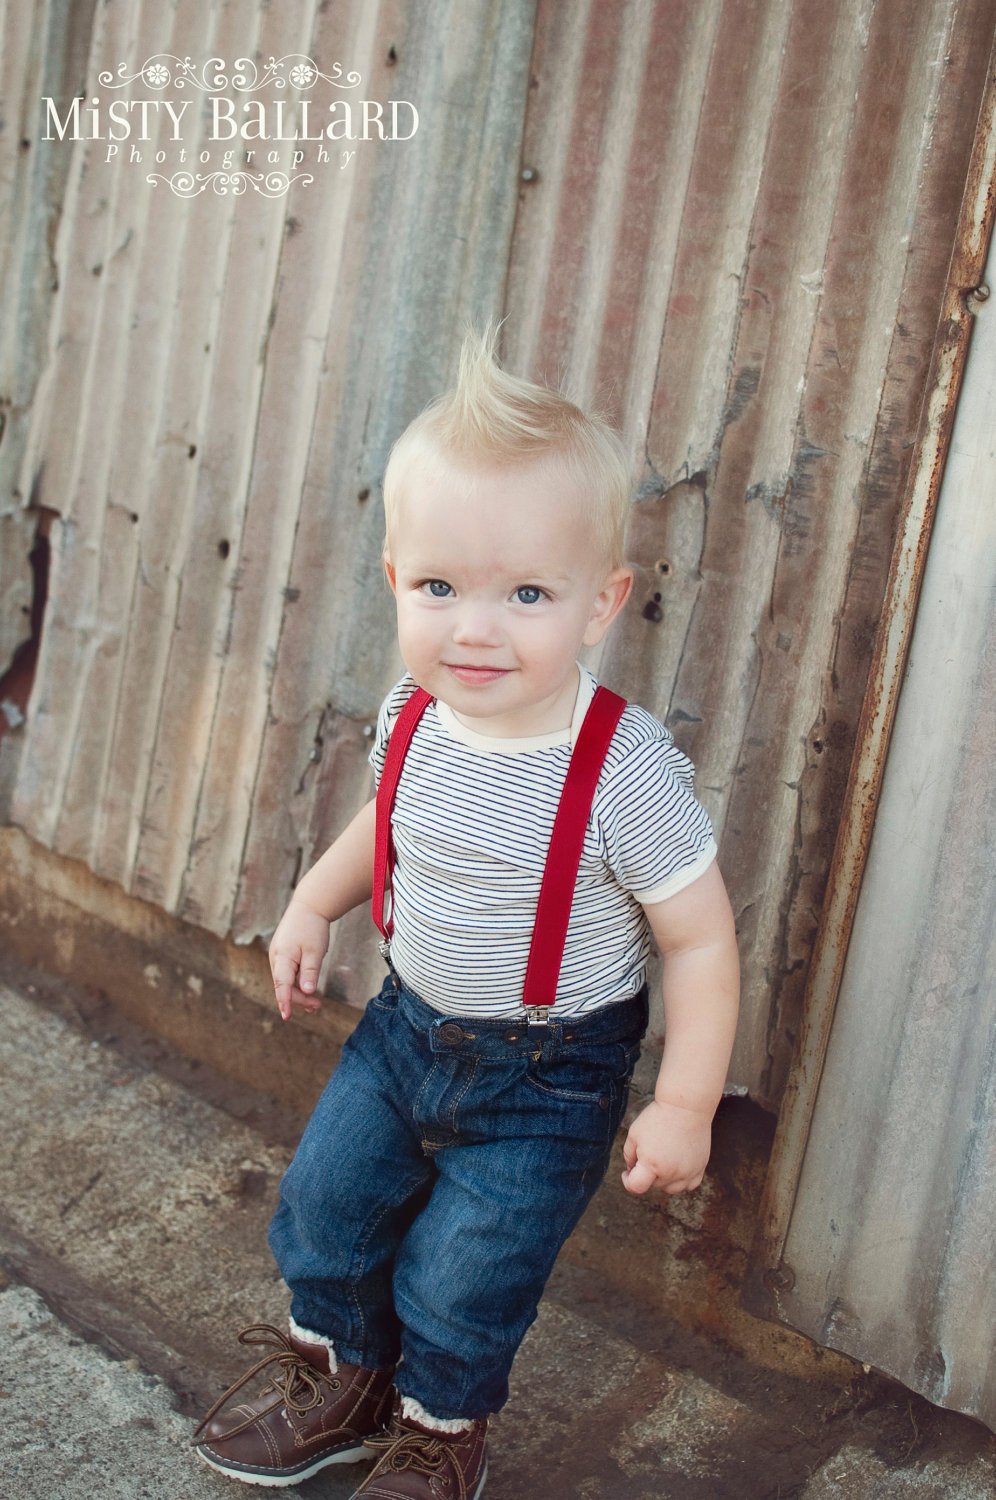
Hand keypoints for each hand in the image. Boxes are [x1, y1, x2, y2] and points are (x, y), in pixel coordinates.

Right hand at [268, 899, 329, 1020]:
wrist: (308, 907)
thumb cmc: (312, 927)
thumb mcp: (314, 951)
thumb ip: (310, 972)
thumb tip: (306, 992)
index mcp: (282, 957)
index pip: (282, 985)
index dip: (285, 1002)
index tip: (287, 1016)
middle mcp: (276, 959)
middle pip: (283, 987)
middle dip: (299, 999)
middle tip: (317, 1007)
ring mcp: (278, 957)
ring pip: (285, 982)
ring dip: (299, 993)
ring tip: (315, 1004)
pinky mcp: (283, 956)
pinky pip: (287, 975)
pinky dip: (297, 984)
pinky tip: (308, 990)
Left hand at [621, 1098, 711, 1195]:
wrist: (686, 1106)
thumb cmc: (658, 1117)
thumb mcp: (635, 1133)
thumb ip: (629, 1155)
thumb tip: (631, 1169)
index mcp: (652, 1164)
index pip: (636, 1187)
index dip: (628, 1181)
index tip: (627, 1173)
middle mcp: (671, 1172)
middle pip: (654, 1186)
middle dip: (647, 1174)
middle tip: (647, 1153)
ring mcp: (688, 1172)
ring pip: (671, 1189)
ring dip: (664, 1180)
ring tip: (662, 1159)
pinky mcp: (700, 1168)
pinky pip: (689, 1185)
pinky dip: (682, 1180)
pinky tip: (677, 1165)